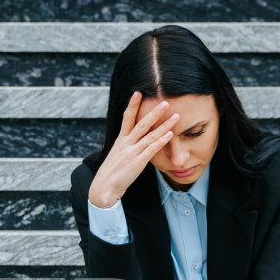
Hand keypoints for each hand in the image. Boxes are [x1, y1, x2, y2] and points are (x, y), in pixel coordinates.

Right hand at [89, 91, 180, 209]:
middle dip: (154, 112)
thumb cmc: (111, 172)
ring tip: (175, 116)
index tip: (137, 92)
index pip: (126, 118)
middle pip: (141, 124)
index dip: (132, 105)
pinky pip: (151, 150)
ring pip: (150, 135)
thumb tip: (131, 139)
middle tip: (165, 102)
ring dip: (164, 125)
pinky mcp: (137, 163)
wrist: (104, 187)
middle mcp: (126, 143)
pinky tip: (170, 135)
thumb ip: (125, 145)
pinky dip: (161, 141)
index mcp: (120, 140)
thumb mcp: (116, 154)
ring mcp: (132, 152)